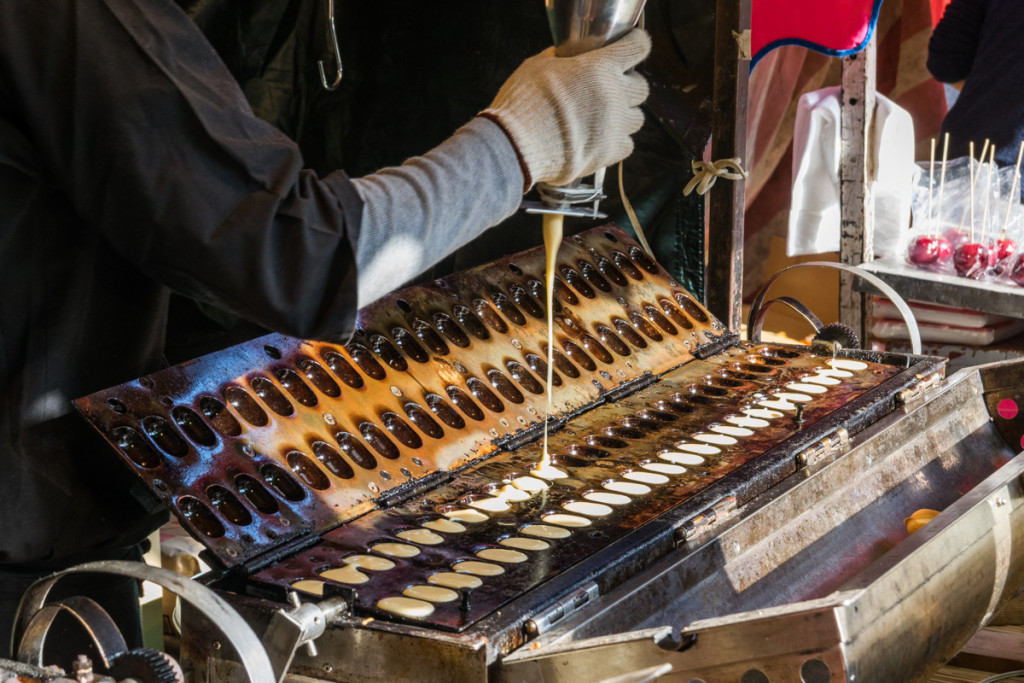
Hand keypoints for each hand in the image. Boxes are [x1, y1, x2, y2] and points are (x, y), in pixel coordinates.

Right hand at [481, 28, 651, 189]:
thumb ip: (560, 58)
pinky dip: (617, 142)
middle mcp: (614, 95)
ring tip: (606, 117)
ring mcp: (614, 126)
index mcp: (600, 67)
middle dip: (629, 86)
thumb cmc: (524, 103)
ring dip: (624, 116)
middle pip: (642, 87)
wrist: (517, 144)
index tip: (632, 48)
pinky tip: (602, 139)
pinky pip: (627, 145)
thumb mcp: (537, 66)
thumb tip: (566, 56)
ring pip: (637, 119)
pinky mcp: (609, 153)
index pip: (637, 48)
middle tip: (612, 89)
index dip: (636, 45)